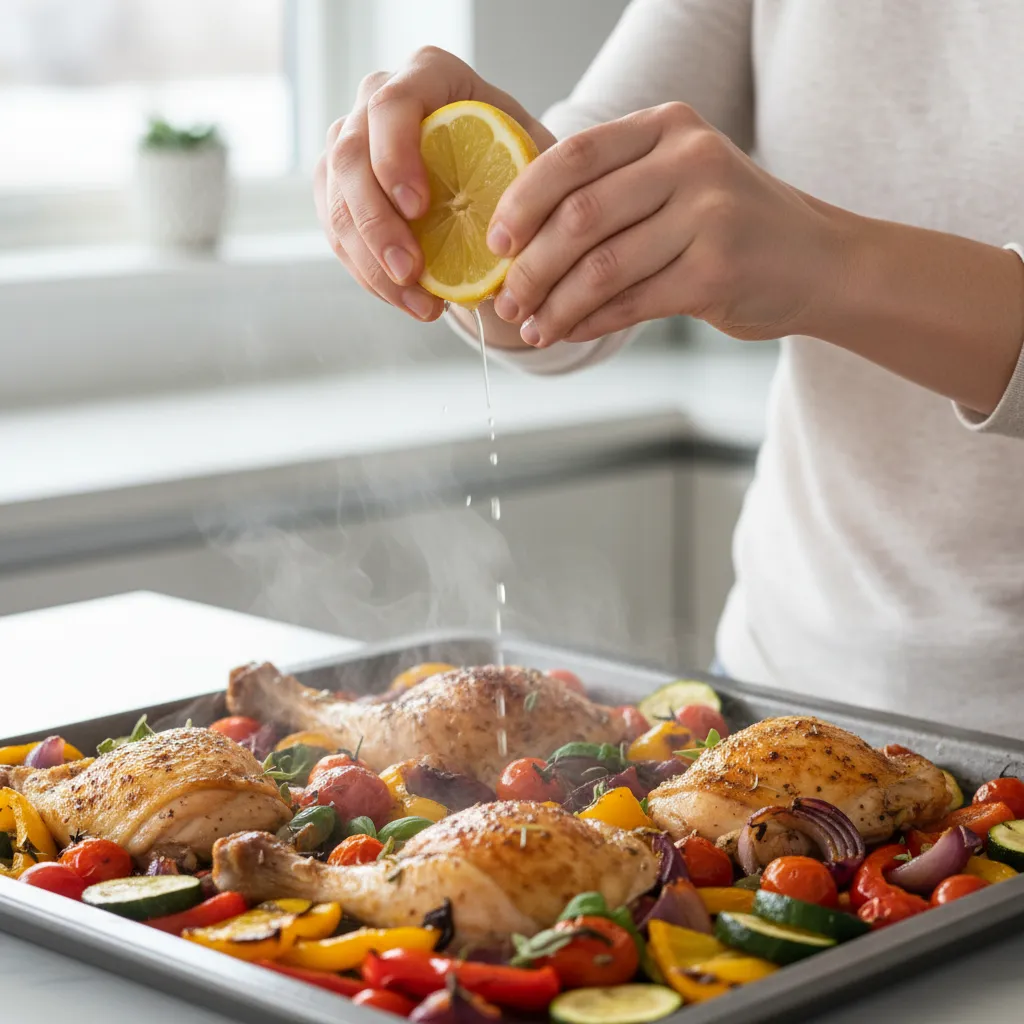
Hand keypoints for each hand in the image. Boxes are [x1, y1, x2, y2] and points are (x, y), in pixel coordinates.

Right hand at [313, 47, 552, 324]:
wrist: (495, 171)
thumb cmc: (518, 158)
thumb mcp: (538, 156)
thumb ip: (534, 178)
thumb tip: (523, 232)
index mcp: (428, 76)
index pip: (391, 105)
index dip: (395, 156)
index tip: (419, 208)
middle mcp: (376, 101)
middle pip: (350, 158)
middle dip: (377, 224)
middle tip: (411, 272)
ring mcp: (350, 145)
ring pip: (336, 202)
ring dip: (372, 262)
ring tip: (420, 304)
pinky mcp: (338, 189)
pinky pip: (338, 234)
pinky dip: (370, 274)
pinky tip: (407, 299)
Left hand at [487, 102, 846, 346]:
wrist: (818, 260)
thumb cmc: (731, 225)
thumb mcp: (677, 181)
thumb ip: (613, 191)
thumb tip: (519, 237)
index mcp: (667, 128)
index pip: (573, 156)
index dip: (522, 202)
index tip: (495, 243)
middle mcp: (690, 161)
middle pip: (580, 216)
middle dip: (531, 267)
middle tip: (507, 301)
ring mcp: (709, 215)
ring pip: (602, 266)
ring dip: (556, 305)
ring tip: (531, 329)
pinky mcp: (717, 271)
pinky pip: (632, 302)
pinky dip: (591, 322)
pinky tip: (568, 333)